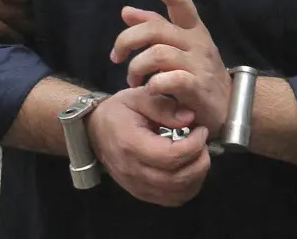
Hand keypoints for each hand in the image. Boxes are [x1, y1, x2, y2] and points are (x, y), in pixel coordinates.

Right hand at [87, 87, 209, 206]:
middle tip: (203, 142)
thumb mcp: (138, 97)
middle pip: (177, 179)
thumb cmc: (117, 111)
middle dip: (200, 161)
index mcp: (131, 145)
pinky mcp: (141, 193)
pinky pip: (171, 200)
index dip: (194, 145)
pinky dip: (187, 188)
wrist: (94, 130)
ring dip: (196, 176)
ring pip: (177, 193)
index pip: (171, 156)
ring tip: (198, 154)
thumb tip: (190, 117)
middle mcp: (133, 171)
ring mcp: (136, 186)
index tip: (200, 129)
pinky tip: (189, 169)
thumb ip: (164, 106)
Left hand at [111, 0, 231, 135]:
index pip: (179, 1)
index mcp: (193, 30)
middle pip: (156, 29)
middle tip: (116, 57)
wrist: (230, 109)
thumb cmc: (200, 77)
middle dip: (127, 40)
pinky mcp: (198, 87)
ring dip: (136, 67)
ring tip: (132, 81)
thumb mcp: (180, 49)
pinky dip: (153, 84)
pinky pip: (170, 79)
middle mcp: (197, 43)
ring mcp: (199, 64)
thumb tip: (126, 10)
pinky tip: (149, 89)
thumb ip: (156, 29)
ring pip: (157, 53)